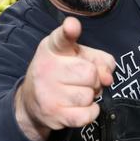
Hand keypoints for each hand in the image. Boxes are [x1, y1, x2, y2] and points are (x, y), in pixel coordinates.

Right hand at [15, 17, 115, 140]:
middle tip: (82, 80)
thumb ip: (100, 60)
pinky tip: (82, 107)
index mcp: (53, 48)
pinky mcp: (54, 114)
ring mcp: (48, 93)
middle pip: (90, 73)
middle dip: (94, 79)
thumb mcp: (79, 57)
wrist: (32, 102)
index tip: (72, 25)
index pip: (62, 38)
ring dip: (90, 96)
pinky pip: (87, 115)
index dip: (69, 31)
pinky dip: (91, 112)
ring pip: (89, 95)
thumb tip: (107, 78)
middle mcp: (47, 68)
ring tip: (77, 92)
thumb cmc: (62, 73)